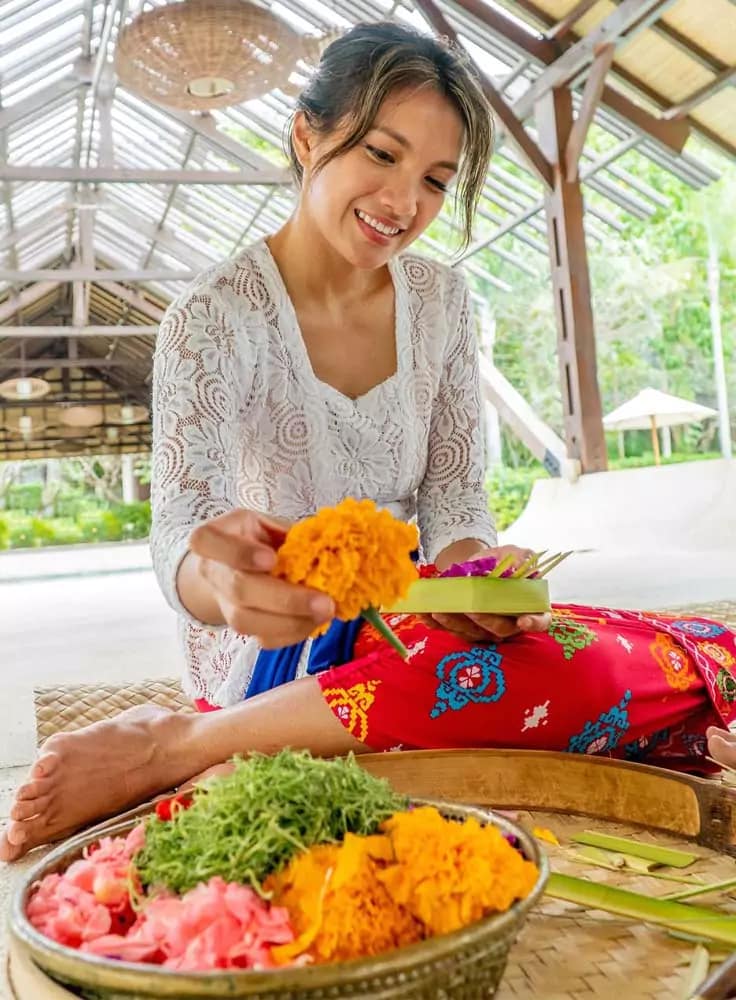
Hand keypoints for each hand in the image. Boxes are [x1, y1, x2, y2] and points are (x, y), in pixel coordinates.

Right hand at [188, 509, 334, 648]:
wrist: (234, 567)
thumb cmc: (255, 540)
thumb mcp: (266, 524)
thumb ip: (289, 534)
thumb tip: (329, 544)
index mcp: (211, 537)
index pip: (208, 542)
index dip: (239, 552)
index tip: (272, 559)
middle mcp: (211, 571)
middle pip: (238, 589)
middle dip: (283, 599)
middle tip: (323, 602)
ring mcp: (222, 603)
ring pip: (246, 620)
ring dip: (290, 622)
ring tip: (324, 613)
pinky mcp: (239, 626)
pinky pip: (262, 638)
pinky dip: (292, 633)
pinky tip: (314, 622)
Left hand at [421, 544, 551, 642]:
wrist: (479, 565)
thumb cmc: (503, 561)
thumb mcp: (514, 554)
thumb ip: (520, 558)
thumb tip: (515, 566)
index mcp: (530, 607)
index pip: (539, 621)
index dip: (534, 623)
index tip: (524, 621)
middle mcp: (508, 623)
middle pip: (499, 629)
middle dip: (484, 620)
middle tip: (471, 609)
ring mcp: (484, 629)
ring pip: (470, 633)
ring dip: (453, 623)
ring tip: (438, 610)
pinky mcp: (462, 628)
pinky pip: (447, 630)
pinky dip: (433, 622)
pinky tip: (422, 613)